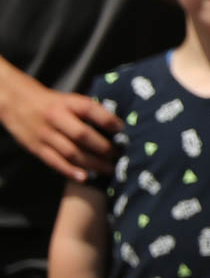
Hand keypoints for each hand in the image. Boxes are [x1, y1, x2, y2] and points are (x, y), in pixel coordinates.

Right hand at [0, 70, 118, 180]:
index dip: (107, 120)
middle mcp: (56, 118)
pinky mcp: (36, 148)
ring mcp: (45, 134)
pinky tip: (85, 177)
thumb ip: (90, 110)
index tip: (122, 130)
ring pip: (71, 152)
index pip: (90, 109)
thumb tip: (119, 126)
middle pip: (82, 135)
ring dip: (92, 163)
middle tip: (119, 155)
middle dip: (103, 147)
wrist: (18, 103)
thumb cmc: (55, 104)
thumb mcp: (71, 100)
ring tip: (110, 170)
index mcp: (68, 103)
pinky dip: (70, 171)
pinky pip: (55, 162)